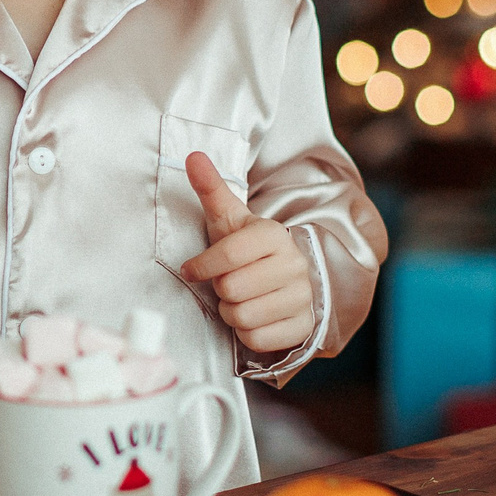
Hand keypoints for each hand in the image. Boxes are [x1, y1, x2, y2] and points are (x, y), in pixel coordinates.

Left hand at [176, 150, 314, 355]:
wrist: (286, 278)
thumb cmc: (248, 249)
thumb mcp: (229, 219)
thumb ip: (211, 189)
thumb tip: (192, 156)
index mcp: (274, 235)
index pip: (228, 255)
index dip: (202, 266)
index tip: (192, 269)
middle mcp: (294, 265)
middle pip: (232, 288)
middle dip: (220, 289)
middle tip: (226, 282)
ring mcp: (302, 297)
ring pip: (243, 316)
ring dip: (231, 312)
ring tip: (239, 298)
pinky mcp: (303, 326)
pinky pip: (257, 339)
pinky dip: (247, 333)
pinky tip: (253, 316)